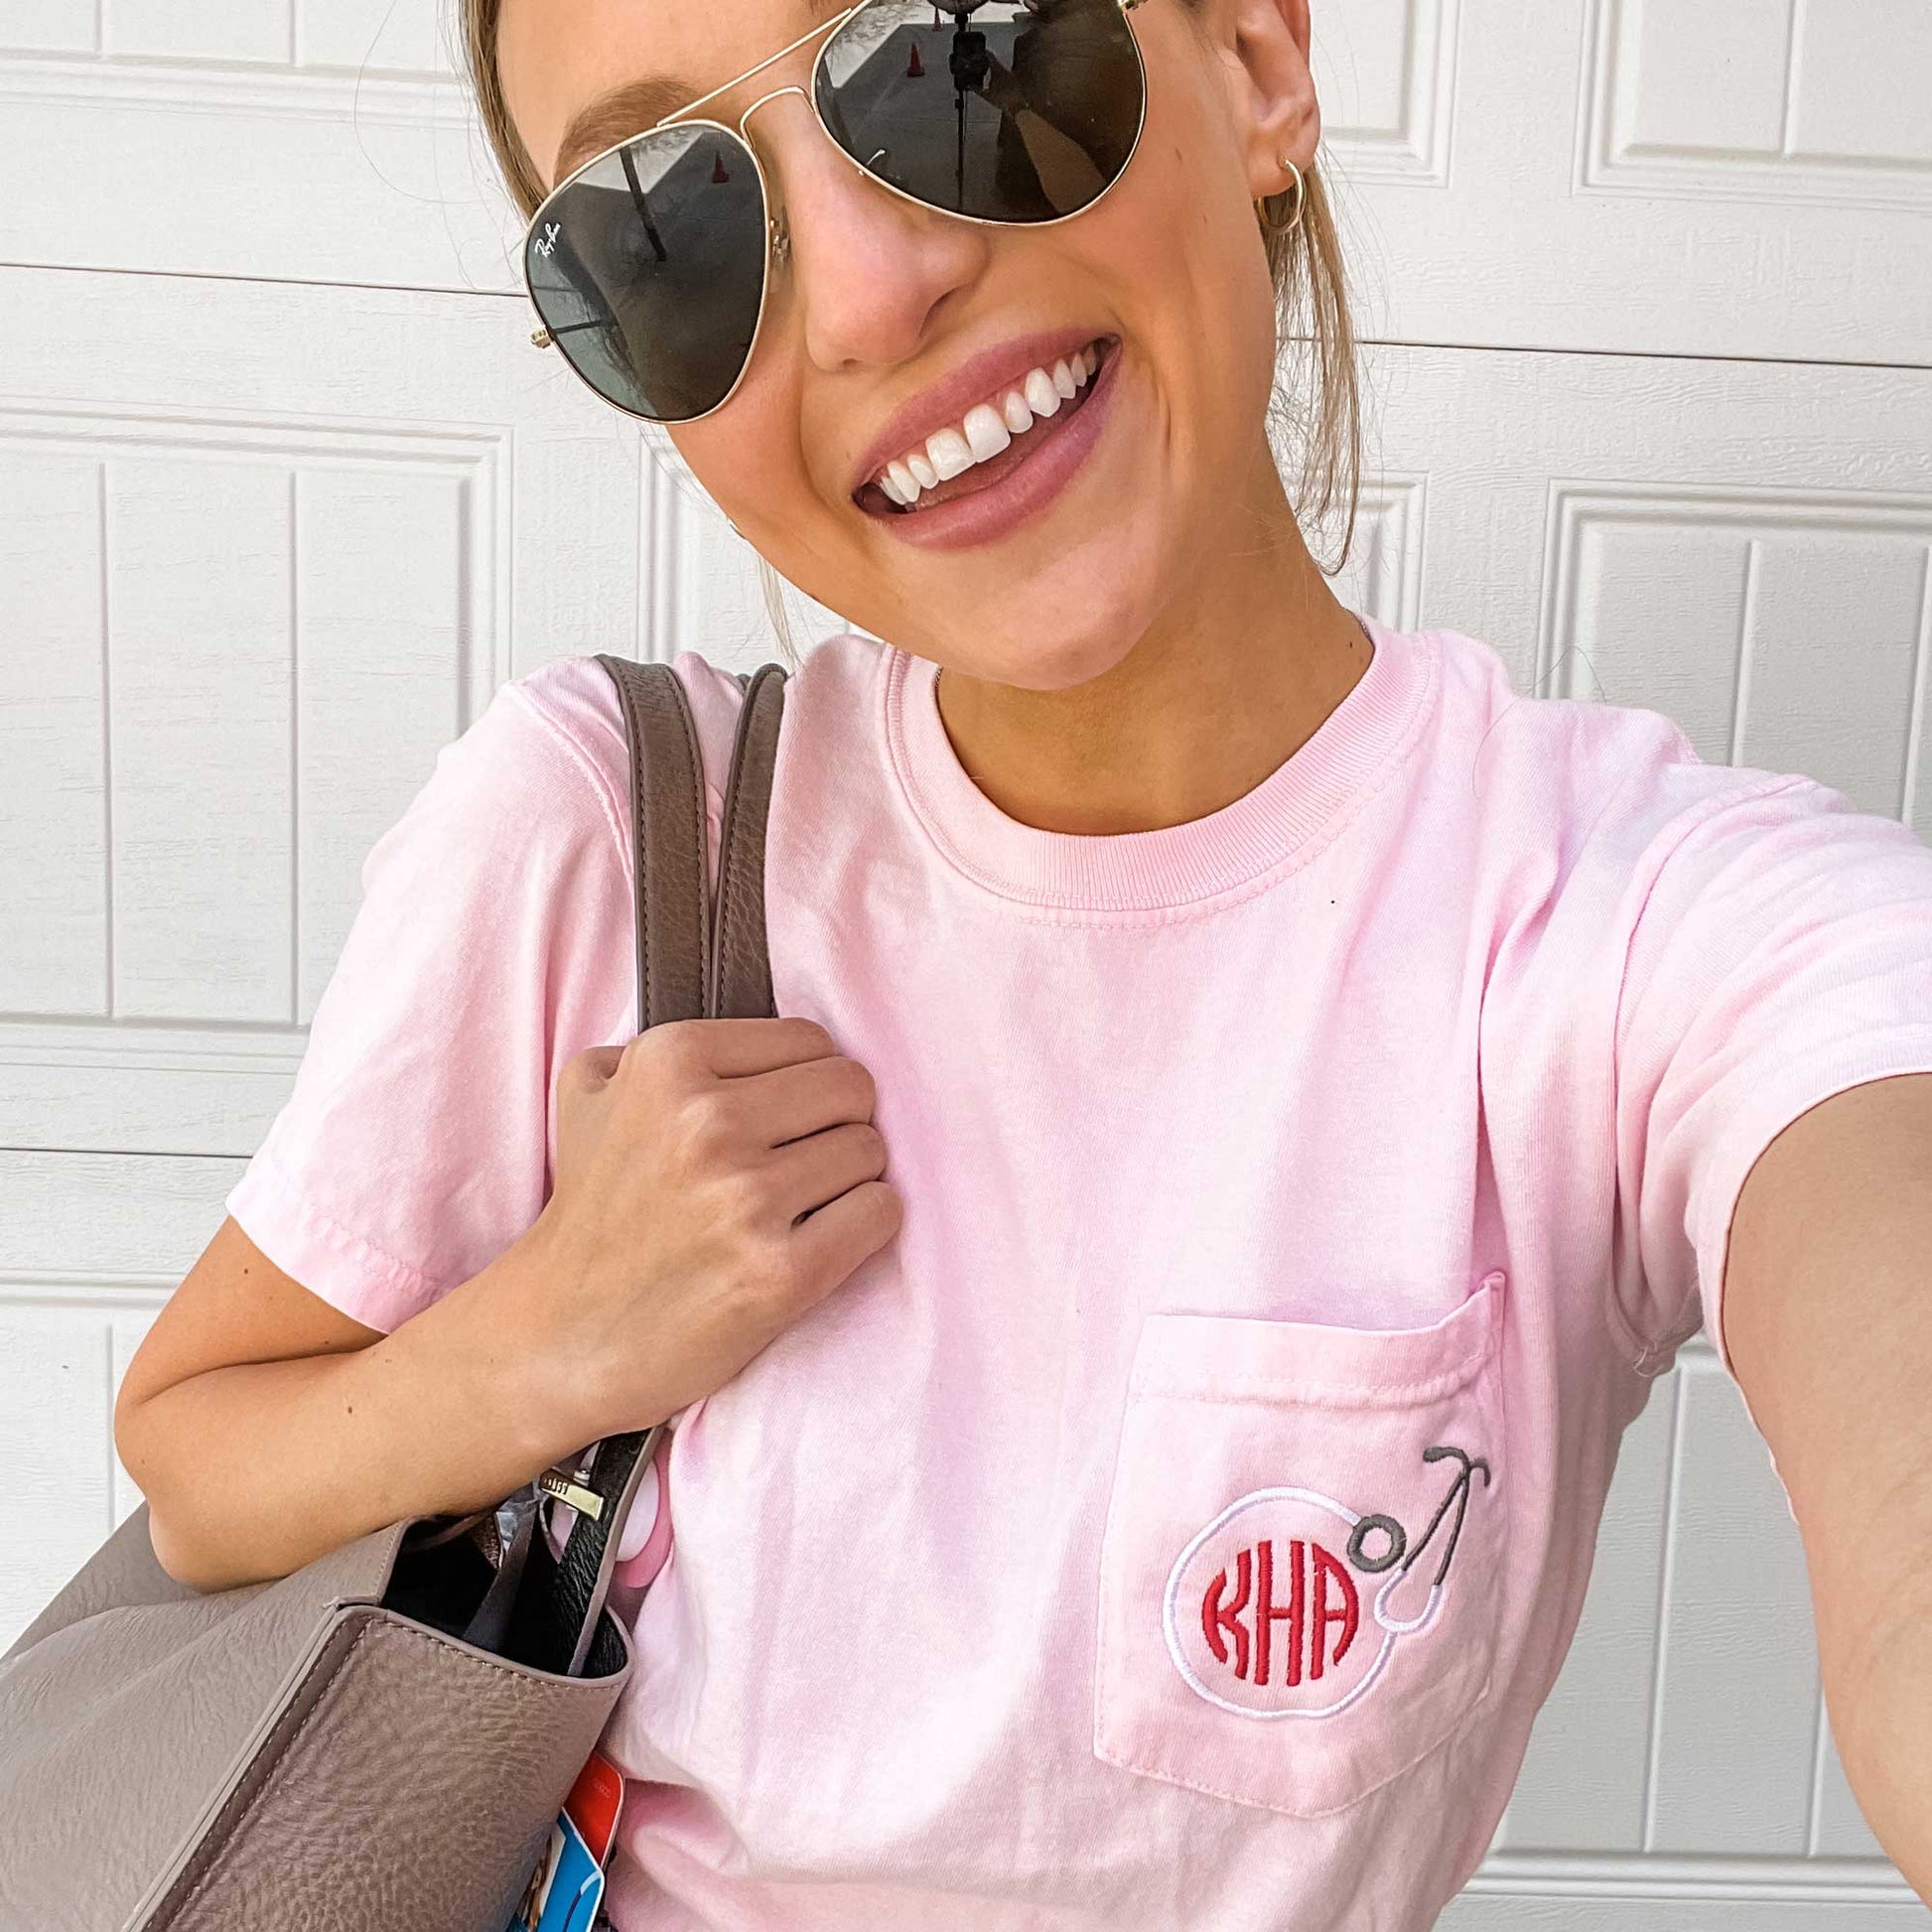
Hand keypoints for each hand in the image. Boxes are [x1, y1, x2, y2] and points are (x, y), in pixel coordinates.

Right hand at [508, 1018, 900, 1449]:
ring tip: (796, 1208)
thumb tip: (759, 1037)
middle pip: (852, 1090)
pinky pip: (879, 1213)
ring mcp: (746, 1199)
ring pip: (870, 1151)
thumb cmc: (593, 1211)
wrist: (560, 1338)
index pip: (813, 1041)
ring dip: (847, 1181)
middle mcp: (708, 1122)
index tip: (777, 1122)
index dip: (804, 1083)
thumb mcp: (591, 1093)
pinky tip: (819, 1241)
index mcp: (668, 1062)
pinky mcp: (781, 1272)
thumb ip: (662, 1046)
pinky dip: (863, 1226)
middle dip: (835, 1125)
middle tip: (796, 1164)